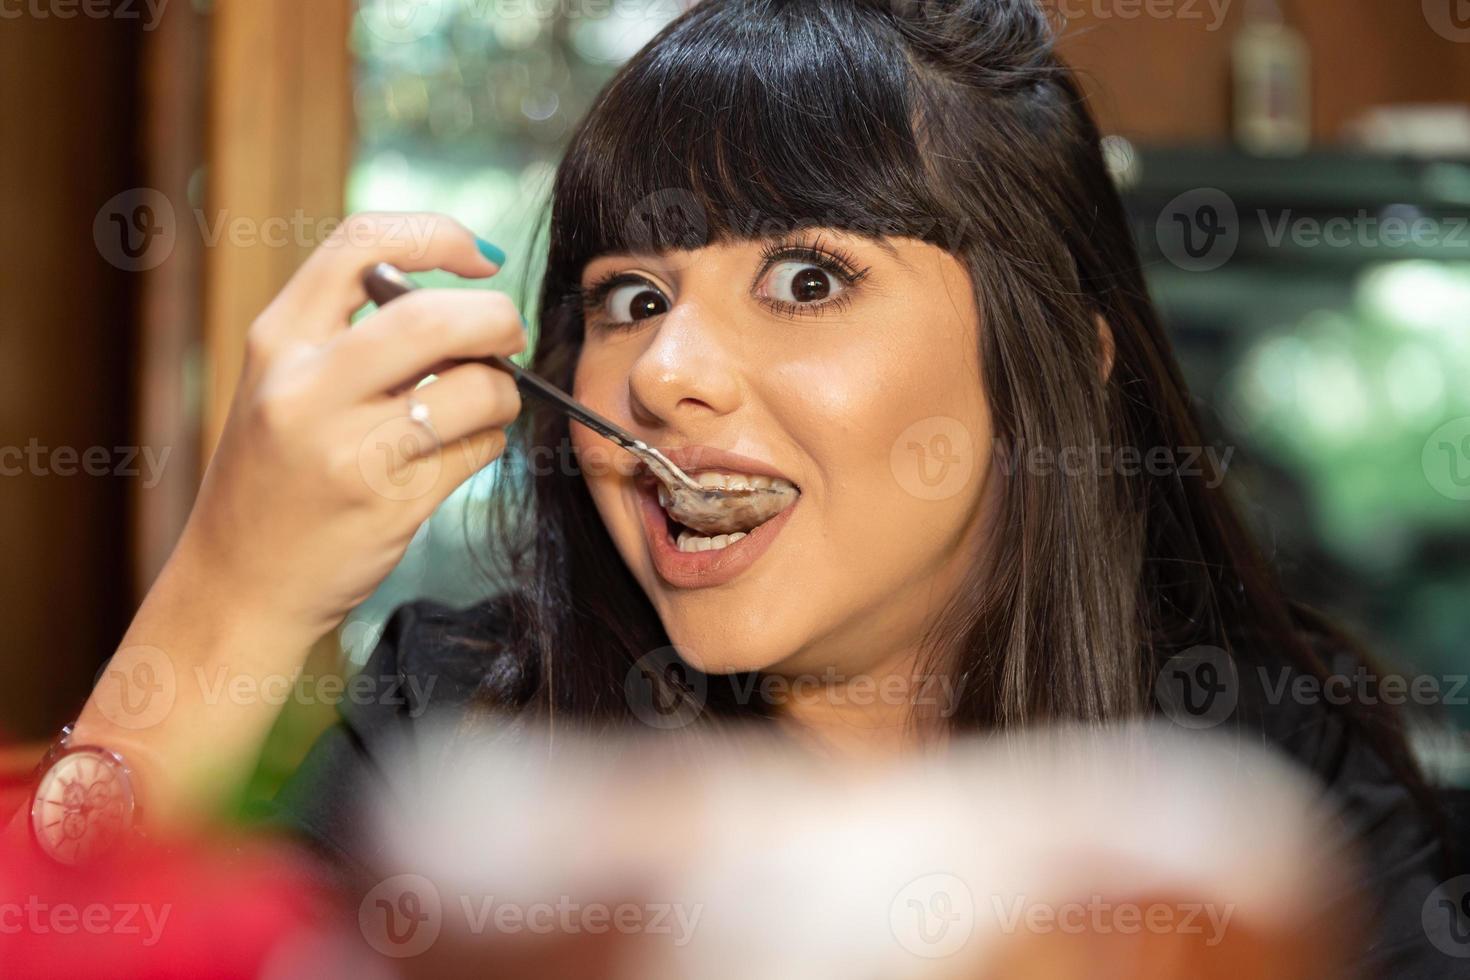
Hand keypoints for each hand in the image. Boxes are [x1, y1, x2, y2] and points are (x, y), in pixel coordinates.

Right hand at [176, 212, 523, 642]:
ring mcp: (348, 447)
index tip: (479, 256)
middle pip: (436, 317)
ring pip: (476, 388)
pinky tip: (459, 453)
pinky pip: (478, 448)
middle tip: (508, 334)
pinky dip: (488, 443)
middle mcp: (306, 387)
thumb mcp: (284, 387)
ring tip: (481, 407)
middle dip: (497, 318)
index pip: (361, 243)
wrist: (236, 586)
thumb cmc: (275, 478)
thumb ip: (352, 335)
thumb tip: (462, 300)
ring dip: (503, 393)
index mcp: (277, 340)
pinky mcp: (390, 502)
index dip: (437, 234)